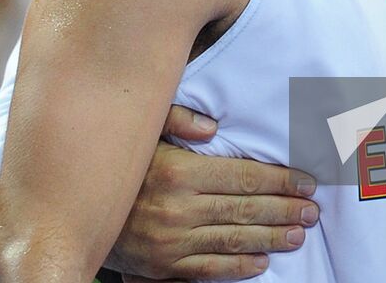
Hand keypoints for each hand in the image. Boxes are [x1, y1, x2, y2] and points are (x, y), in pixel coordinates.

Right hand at [108, 106, 318, 281]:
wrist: (72, 212)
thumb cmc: (115, 164)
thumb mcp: (141, 128)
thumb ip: (176, 118)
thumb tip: (213, 127)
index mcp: (180, 172)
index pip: (245, 177)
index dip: (281, 180)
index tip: (307, 182)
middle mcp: (180, 209)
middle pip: (246, 210)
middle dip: (286, 209)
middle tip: (313, 211)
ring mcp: (173, 242)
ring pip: (235, 240)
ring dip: (272, 237)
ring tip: (298, 234)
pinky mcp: (165, 266)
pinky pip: (210, 269)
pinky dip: (239, 267)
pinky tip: (262, 262)